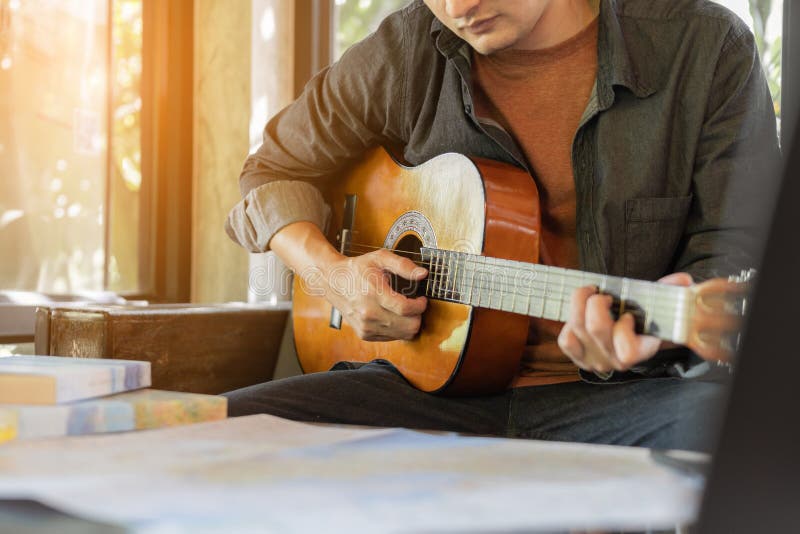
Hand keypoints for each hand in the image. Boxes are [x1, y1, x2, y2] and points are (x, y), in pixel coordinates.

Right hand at [320, 248, 428, 340]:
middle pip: (408, 327)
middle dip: (418, 316)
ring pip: (403, 335)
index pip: (405, 309)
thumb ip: (403, 265)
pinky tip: (392, 315)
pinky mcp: (365, 334)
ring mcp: (366, 327)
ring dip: (409, 323)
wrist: (333, 281)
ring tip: (404, 309)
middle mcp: (369, 314)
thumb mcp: (380, 258)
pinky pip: (392, 338)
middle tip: (414, 304)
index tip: (422, 299)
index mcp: (374, 294)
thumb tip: (423, 274)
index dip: (420, 305)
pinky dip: (398, 329)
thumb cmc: (357, 269)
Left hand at [557, 272, 693, 373]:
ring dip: (579, 303)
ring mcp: (595, 360)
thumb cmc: (646, 318)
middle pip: (596, 329)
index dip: (624, 329)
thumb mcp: (660, 306)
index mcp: (641, 351)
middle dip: (596, 303)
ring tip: (590, 293)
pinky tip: (580, 314)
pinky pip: (565, 340)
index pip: (628, 351)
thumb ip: (670, 291)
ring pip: (577, 328)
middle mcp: (616, 360)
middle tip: (603, 295)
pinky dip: (568, 324)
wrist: (631, 335)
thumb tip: (683, 279)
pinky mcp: (578, 356)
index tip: (628, 315)